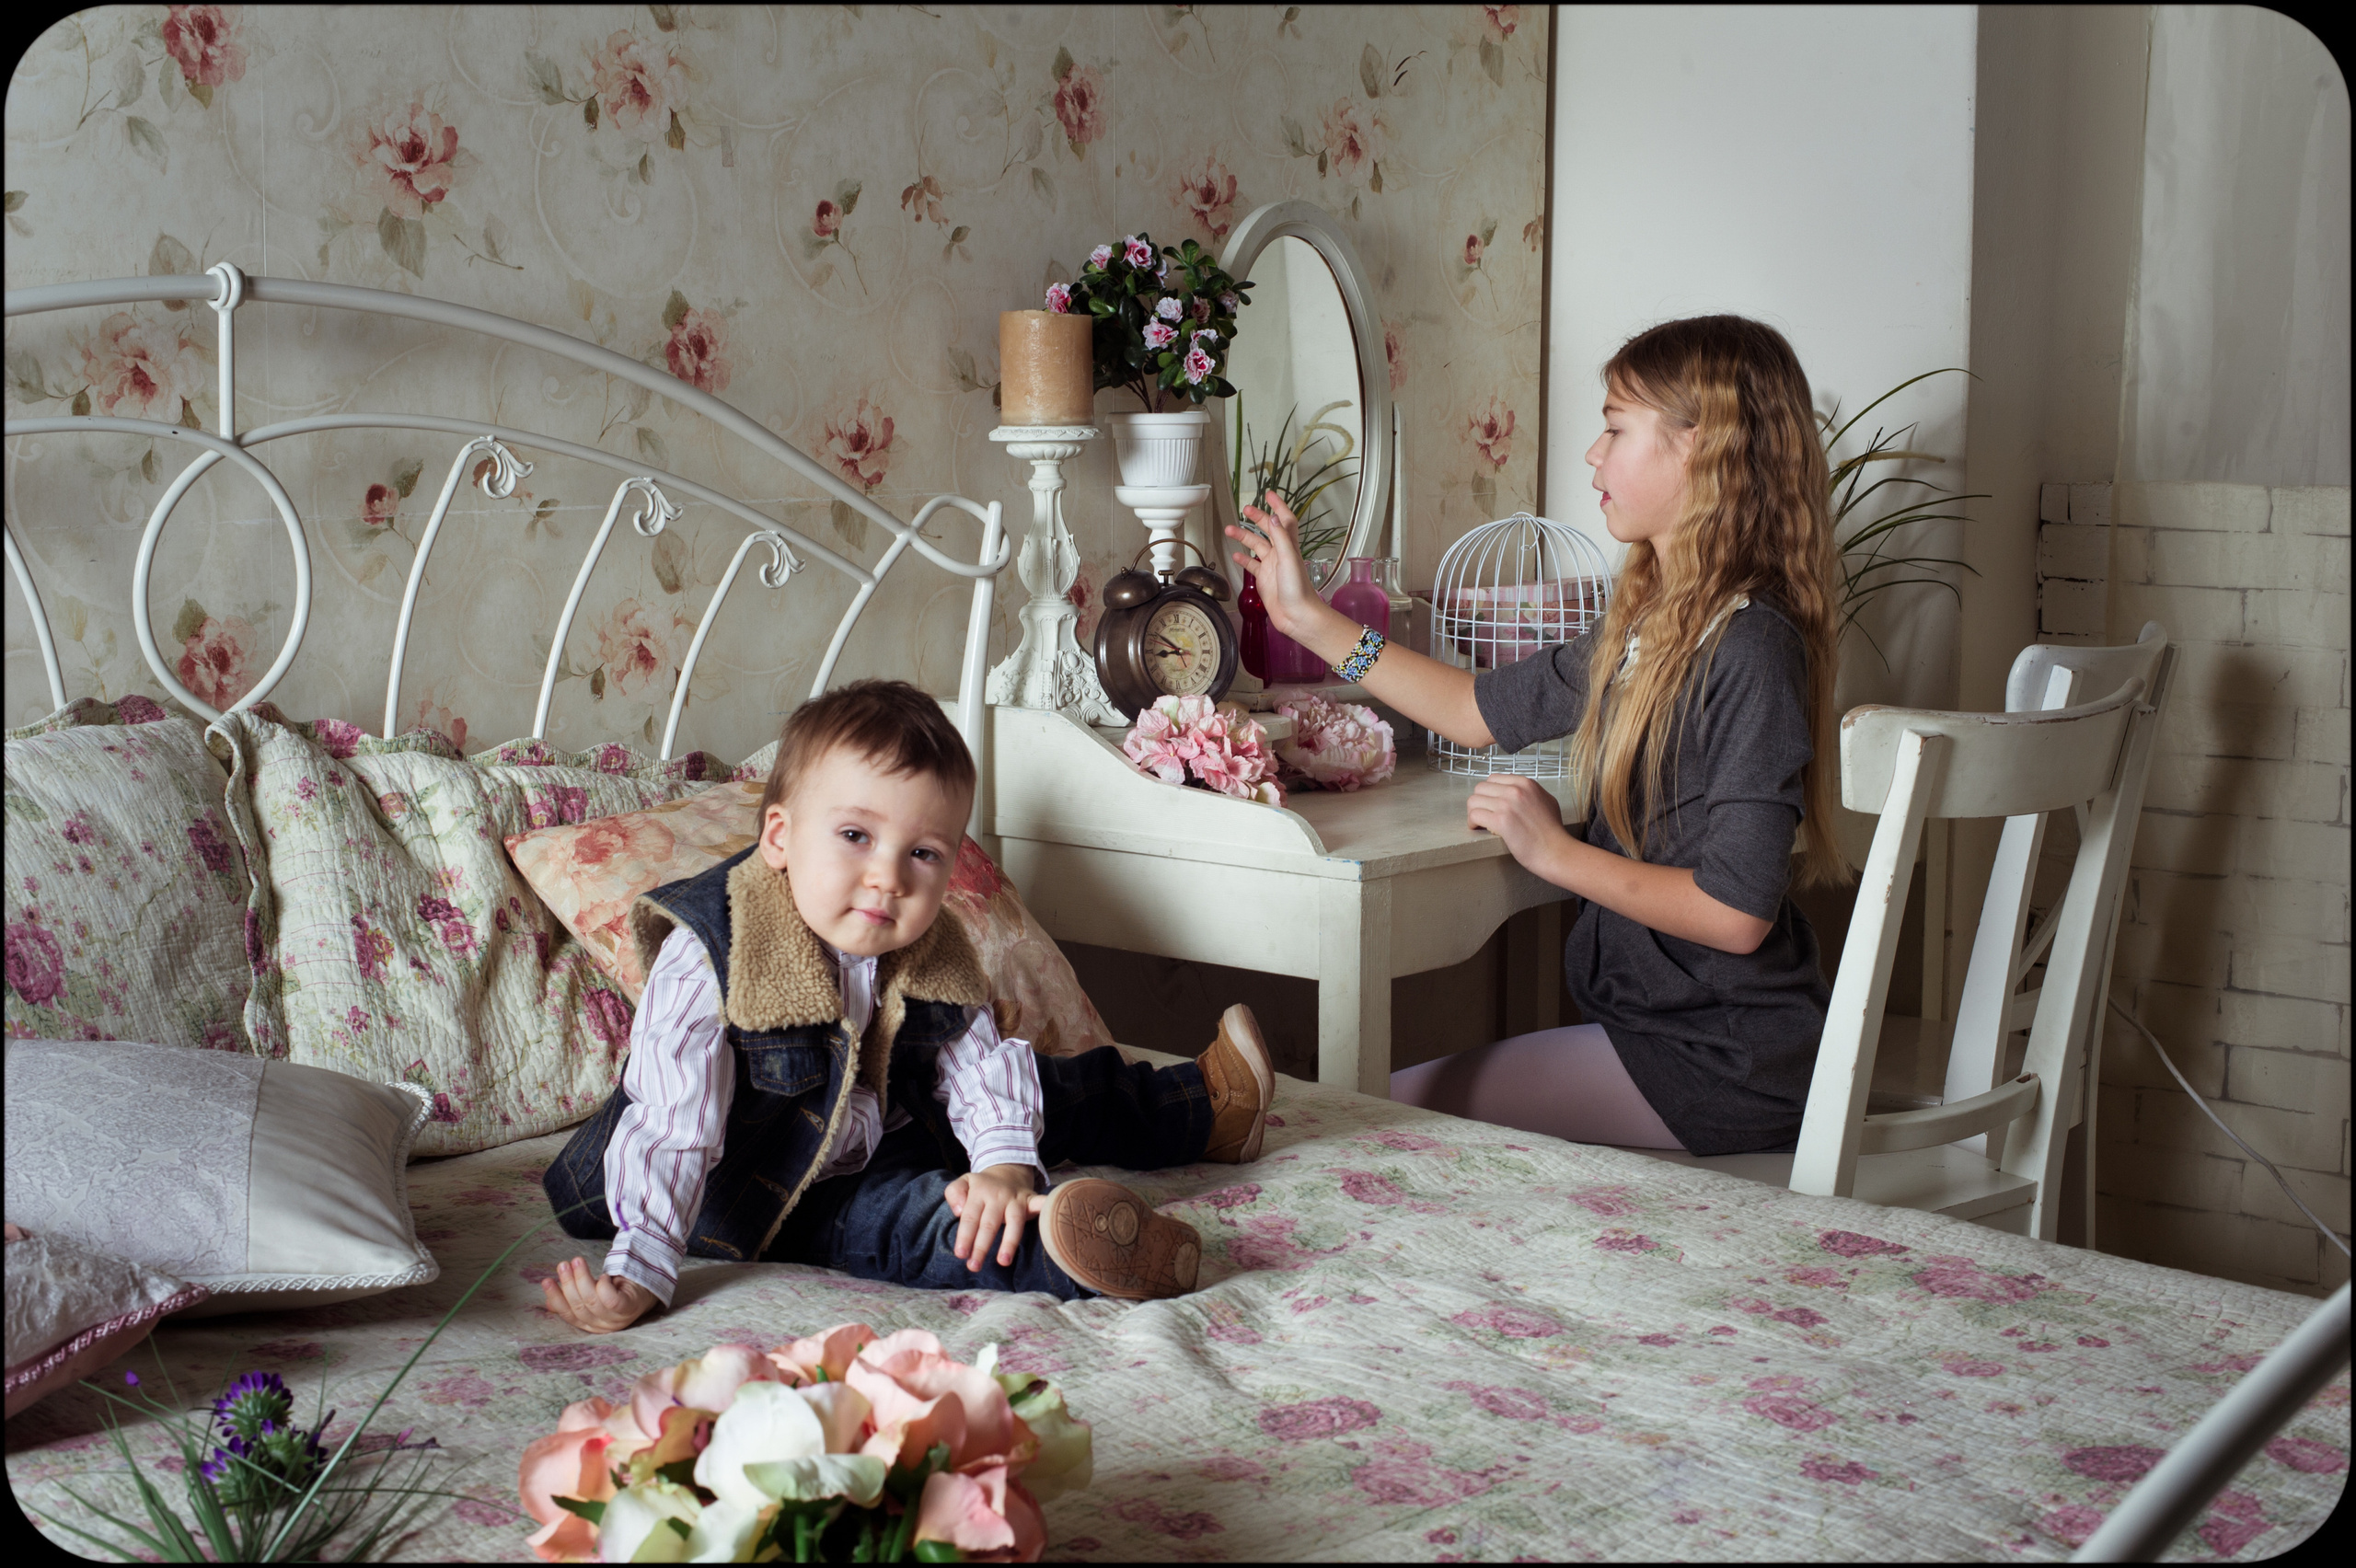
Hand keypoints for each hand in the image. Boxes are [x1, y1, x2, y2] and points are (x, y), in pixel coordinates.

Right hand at [540, 1255, 656, 1334]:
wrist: (646, 1290)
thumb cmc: (615, 1292)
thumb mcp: (592, 1297)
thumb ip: (573, 1299)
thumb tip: (548, 1304)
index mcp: (589, 1325)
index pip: (568, 1314)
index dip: (556, 1298)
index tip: (546, 1281)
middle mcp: (602, 1326)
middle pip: (580, 1307)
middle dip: (569, 1284)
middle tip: (564, 1264)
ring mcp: (617, 1320)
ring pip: (593, 1301)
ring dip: (582, 1279)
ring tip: (577, 1261)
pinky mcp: (629, 1308)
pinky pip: (612, 1301)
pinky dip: (604, 1287)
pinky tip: (603, 1276)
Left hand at [943, 1164, 1045, 1270]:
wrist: (1007, 1171)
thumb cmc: (982, 1186)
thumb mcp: (964, 1182)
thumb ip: (954, 1193)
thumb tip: (958, 1211)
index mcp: (979, 1192)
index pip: (970, 1217)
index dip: (965, 1236)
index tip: (961, 1254)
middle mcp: (998, 1196)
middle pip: (989, 1223)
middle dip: (981, 1246)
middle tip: (974, 1266)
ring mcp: (1016, 1199)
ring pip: (1014, 1221)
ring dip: (1009, 1242)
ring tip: (1003, 1261)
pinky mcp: (1031, 1200)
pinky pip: (1040, 1204)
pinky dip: (1046, 1208)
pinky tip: (1049, 1219)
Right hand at [1227, 492, 1346, 645]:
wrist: (1296, 615)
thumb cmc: (1297, 589)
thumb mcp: (1289, 559)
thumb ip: (1281, 537)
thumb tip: (1274, 517)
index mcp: (1289, 546)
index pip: (1284, 520)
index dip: (1278, 506)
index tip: (1269, 494)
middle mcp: (1281, 553)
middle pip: (1268, 530)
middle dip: (1257, 518)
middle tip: (1245, 509)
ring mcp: (1272, 566)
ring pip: (1256, 546)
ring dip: (1244, 537)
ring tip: (1229, 530)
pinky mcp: (1265, 579)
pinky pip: (1252, 565)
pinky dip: (1244, 559)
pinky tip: (1236, 555)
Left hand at [1467, 773, 1568, 873]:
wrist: (1555, 850)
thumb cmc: (1552, 831)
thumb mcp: (1546, 801)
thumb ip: (1530, 792)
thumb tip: (1516, 790)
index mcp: (1525, 783)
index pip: (1493, 779)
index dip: (1489, 792)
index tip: (1490, 803)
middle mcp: (1515, 790)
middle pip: (1481, 788)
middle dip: (1479, 802)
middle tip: (1483, 813)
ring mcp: (1507, 804)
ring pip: (1474, 801)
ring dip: (1474, 812)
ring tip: (1479, 822)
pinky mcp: (1500, 821)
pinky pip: (1474, 815)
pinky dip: (1472, 823)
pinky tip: (1478, 828)